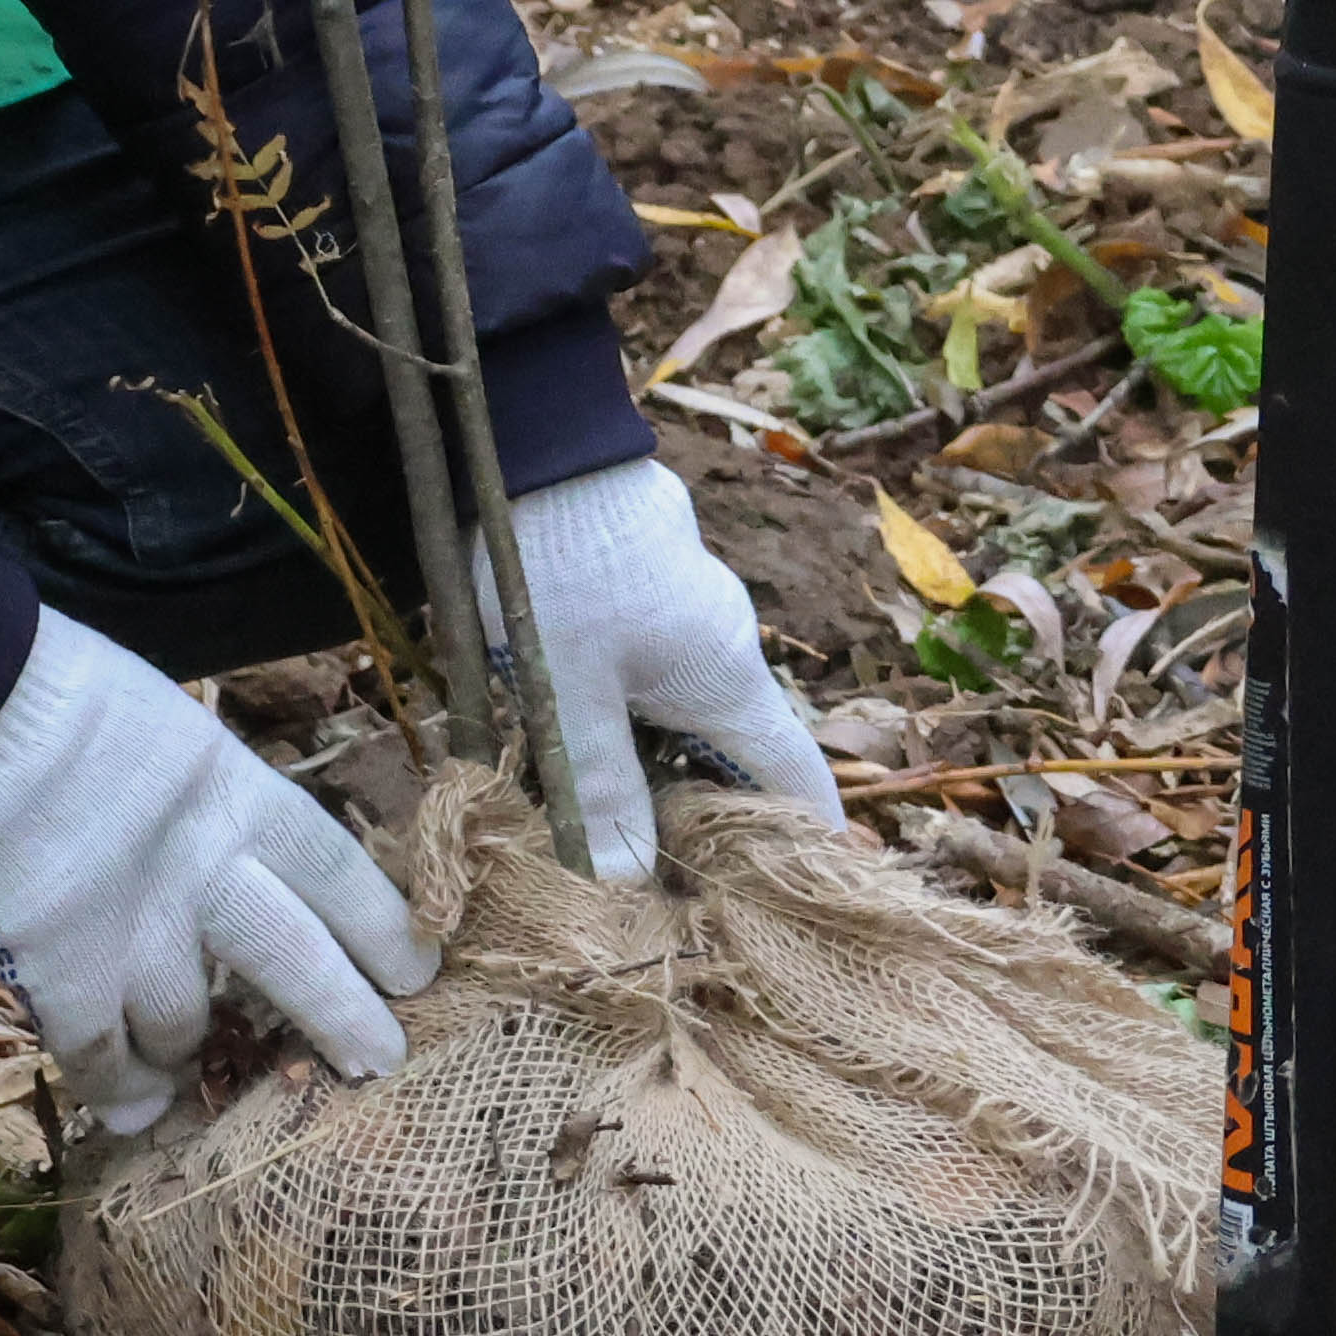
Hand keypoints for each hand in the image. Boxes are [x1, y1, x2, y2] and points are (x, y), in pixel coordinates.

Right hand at [0, 609, 432, 1138]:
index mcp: (237, 794)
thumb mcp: (166, 730)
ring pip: (186, 1021)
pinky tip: (134, 1107)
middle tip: (379, 1061)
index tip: (416, 973)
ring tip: (185, 1066)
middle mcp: (206, 868)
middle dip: (344, 1017)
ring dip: (188, 1048)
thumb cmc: (53, 696)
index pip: (338, 874)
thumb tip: (220, 859)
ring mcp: (135, 927)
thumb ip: (201, 804)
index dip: (383, 929)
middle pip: (298, 960)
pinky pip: (101, 1053)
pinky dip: (119, 1087)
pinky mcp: (62, 969)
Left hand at [501, 453, 842, 882]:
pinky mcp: (644, 582)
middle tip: (684, 888)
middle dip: (718, 821)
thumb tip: (632, 887)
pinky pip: (657, 670)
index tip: (802, 901)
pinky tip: (586, 741)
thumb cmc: (556, 567)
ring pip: (691, 711)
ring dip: (666, 768)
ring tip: (625, 829)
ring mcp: (689, 608)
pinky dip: (637, 719)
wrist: (531, 434)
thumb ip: (600, 792)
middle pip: (741, 754)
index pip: (796, 782)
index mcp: (726, 682)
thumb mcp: (568, 695)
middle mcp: (724, 647)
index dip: (804, 846)